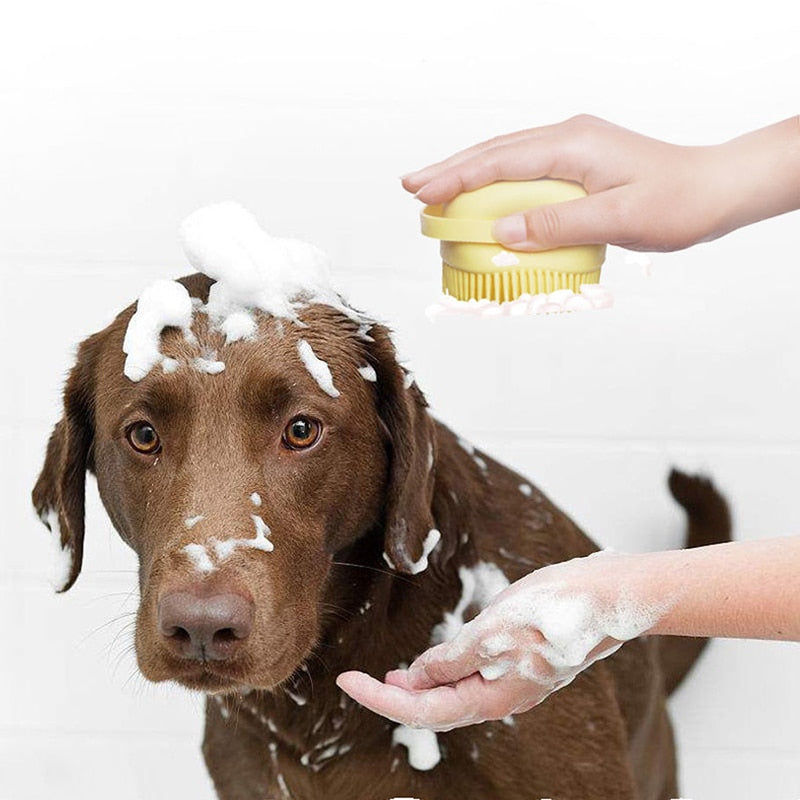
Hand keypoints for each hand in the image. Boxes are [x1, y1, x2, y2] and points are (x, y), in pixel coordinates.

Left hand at [337, 553, 652, 731]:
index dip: (380, 699)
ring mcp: (512, 681)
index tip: (347, 681)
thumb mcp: (494, 631)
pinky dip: (444, 673)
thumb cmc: (555, 610)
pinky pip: (471, 678)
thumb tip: (416, 679)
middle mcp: (500, 696)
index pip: (423, 709)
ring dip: (418, 687)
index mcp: (493, 695)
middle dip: (395, 697)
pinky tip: (435, 660)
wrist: (607, 595)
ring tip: (391, 675)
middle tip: (360, 680)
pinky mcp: (519, 662)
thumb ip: (453, 659)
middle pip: (436, 708)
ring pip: (454, 695)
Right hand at [401, 114, 799, 252]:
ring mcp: (573, 148)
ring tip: (434, 190)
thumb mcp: (617, 218)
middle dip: (451, 169)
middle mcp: (568, 139)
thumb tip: (503, 232)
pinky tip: (484, 197)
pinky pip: (525, 171)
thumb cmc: (676, 203)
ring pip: (507, 158)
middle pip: (495, 152)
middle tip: (411, 187)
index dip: (456, 177)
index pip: (500, 160)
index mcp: (573, 145)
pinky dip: (496, 184)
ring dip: (469, 175)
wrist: (714, 190)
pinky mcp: (578, 164)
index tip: (421, 191)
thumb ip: (558, 225)